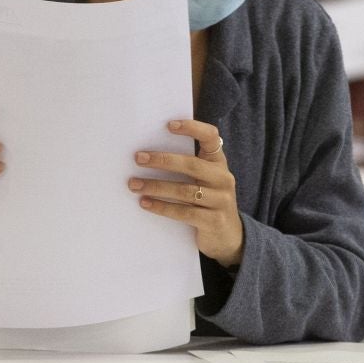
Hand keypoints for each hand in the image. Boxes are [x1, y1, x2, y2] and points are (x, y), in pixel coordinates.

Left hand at [128, 119, 244, 267]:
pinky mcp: (214, 221)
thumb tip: (148, 154)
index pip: (211, 137)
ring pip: (184, 190)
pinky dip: (162, 207)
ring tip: (134, 184)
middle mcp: (223, 179)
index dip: (193, 128)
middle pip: (192, 165)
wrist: (229, 237)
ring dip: (155, 186)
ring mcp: (221, 201)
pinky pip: (184, 212)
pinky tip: (145, 203)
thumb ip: (188, 167)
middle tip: (138, 158)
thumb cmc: (207, 202)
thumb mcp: (204, 182)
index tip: (169, 125)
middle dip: (162, 160)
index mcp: (219, 163)